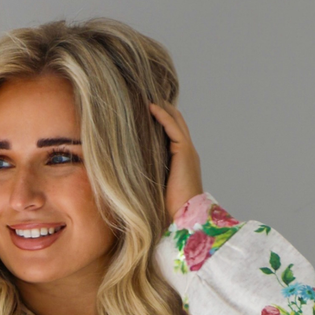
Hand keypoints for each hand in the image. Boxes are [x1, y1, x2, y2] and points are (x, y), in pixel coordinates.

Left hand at [148, 101, 203, 225]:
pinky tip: (151, 107)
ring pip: (176, 121)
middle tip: (145, 97)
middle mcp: (187, 153)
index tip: (146, 112)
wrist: (185, 218)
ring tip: (147, 97)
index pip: (173, 134)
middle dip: (163, 109)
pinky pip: (173, 127)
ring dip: (163, 107)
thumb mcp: (155, 188)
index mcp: (182, 161)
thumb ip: (148, 176)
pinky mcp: (185, 151)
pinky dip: (163, 115)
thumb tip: (127, 176)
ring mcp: (188, 151)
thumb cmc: (169, 210)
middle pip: (176, 122)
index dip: (162, 121)